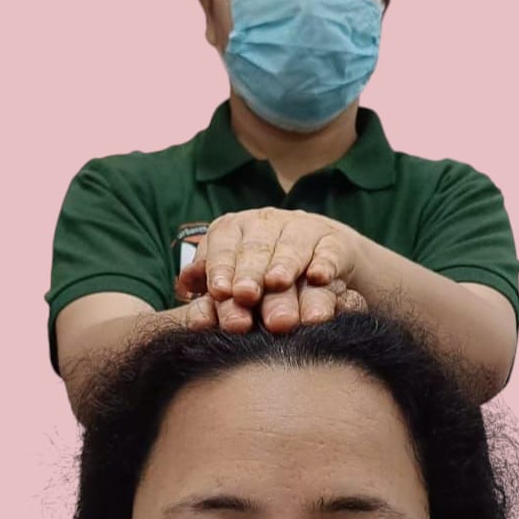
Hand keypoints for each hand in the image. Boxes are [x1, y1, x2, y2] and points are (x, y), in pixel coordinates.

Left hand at [176, 208, 363, 330]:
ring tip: (277, 283)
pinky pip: (330, 251)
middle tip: (246, 296)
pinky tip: (319, 277)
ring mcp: (302, 229)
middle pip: (256, 248)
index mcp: (234, 229)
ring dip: (285, 264)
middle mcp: (267, 223)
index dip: (221, 268)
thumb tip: (184, 286)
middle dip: (251, 273)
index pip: (223, 245)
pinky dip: (325, 263)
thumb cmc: (261, 281)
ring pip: (292, 246)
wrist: (318, 267)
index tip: (220, 292)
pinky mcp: (334, 242)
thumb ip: (210, 285)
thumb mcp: (233, 280)